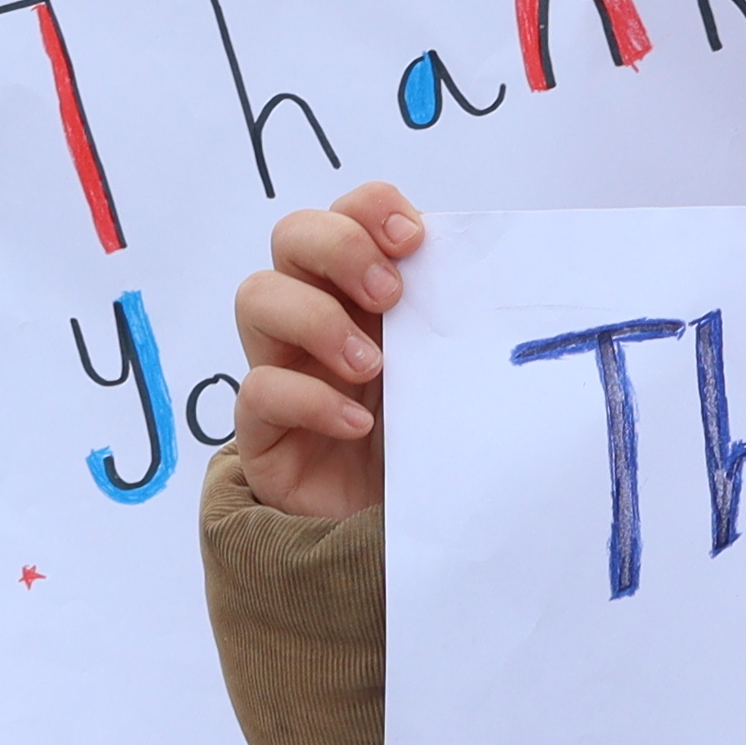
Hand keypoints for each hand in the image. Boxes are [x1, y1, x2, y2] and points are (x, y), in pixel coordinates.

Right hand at [226, 180, 428, 522]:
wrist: (405, 535)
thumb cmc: (433, 442)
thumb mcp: (453, 372)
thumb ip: (456, 321)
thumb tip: (489, 271)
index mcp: (367, 290)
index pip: (349, 213)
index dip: (370, 209)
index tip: (413, 242)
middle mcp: (317, 316)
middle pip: (291, 235)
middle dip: (338, 248)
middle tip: (389, 296)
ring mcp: (283, 368)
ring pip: (256, 296)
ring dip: (316, 319)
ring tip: (371, 367)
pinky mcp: (261, 430)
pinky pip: (257, 389)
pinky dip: (310, 399)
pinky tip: (358, 425)